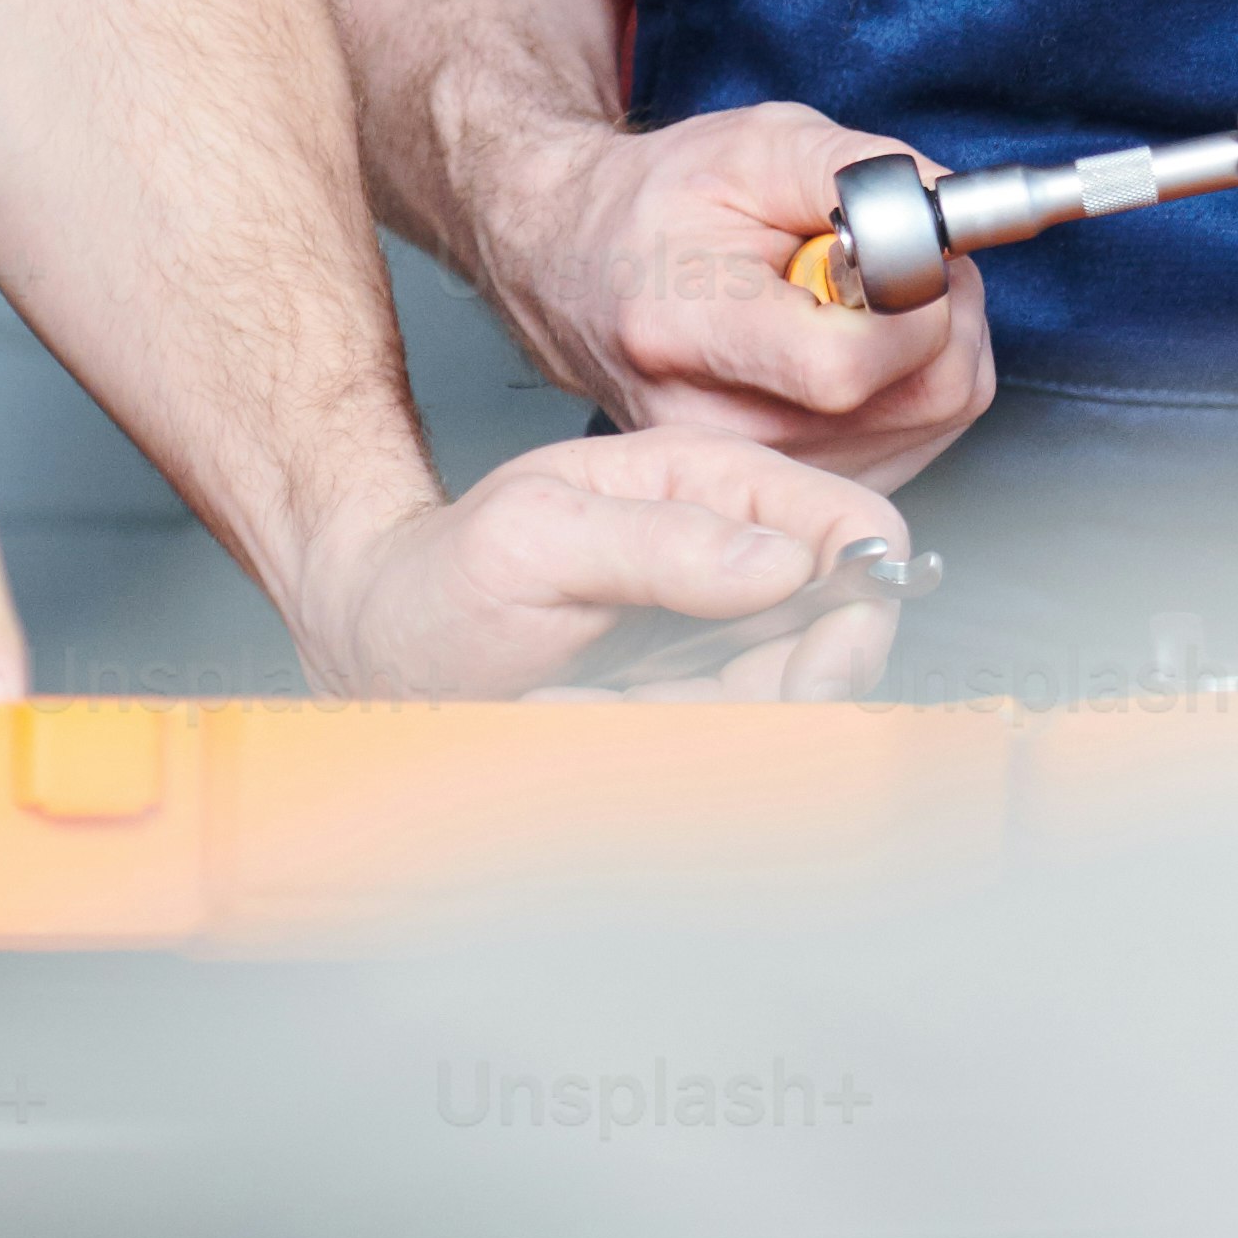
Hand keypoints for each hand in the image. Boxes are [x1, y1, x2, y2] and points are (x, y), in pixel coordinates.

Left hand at [297, 430, 922, 703]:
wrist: (378, 646)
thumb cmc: (440, 578)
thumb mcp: (533, 539)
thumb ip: (659, 542)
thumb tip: (787, 564)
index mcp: (713, 484)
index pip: (854, 531)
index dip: (858, 602)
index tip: (810, 664)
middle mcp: (732, 556)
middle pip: (838, 638)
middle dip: (767, 691)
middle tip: (662, 704)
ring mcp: (715, 635)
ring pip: (783, 706)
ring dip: (694, 728)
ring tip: (596, 705)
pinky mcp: (690, 703)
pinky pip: (724, 747)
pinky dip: (664, 754)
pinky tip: (591, 726)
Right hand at [463, 101, 994, 484]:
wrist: (576, 265)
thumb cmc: (659, 204)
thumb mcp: (757, 145)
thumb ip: (865, 172)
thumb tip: (954, 218)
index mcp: (683, 327)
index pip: (843, 368)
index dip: (914, 305)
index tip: (912, 250)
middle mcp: (704, 423)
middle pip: (903, 406)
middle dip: (944, 318)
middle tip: (911, 259)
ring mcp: (738, 470)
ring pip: (923, 430)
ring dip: (936, 350)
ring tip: (873, 296)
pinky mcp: (774, 491)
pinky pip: (909, 449)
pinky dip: (916, 387)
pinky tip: (865, 343)